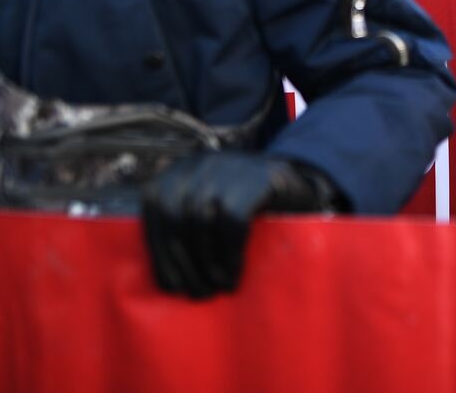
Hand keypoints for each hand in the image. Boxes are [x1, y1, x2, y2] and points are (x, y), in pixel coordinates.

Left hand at [141, 151, 332, 298]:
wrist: (300, 187)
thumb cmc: (249, 209)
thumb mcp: (210, 210)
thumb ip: (184, 227)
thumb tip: (164, 277)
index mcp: (182, 169)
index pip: (155, 208)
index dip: (160, 250)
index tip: (172, 285)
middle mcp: (202, 162)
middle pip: (174, 214)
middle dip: (184, 260)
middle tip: (199, 292)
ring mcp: (230, 165)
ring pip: (200, 218)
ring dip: (207, 261)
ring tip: (219, 285)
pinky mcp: (258, 177)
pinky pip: (232, 219)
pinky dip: (229, 252)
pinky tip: (235, 272)